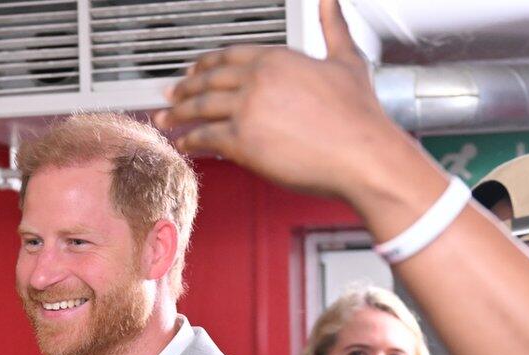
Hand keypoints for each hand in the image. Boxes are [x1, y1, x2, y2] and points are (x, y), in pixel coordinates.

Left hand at [157, 0, 413, 202]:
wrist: (363, 154)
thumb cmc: (359, 115)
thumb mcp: (346, 59)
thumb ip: (332, 26)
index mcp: (276, 58)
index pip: (228, 55)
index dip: (206, 64)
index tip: (195, 71)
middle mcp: (257, 79)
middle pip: (208, 80)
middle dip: (185, 88)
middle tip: (171, 94)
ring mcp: (246, 110)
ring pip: (200, 108)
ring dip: (178, 113)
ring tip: (165, 118)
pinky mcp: (242, 141)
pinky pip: (204, 137)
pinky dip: (189, 140)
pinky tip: (183, 143)